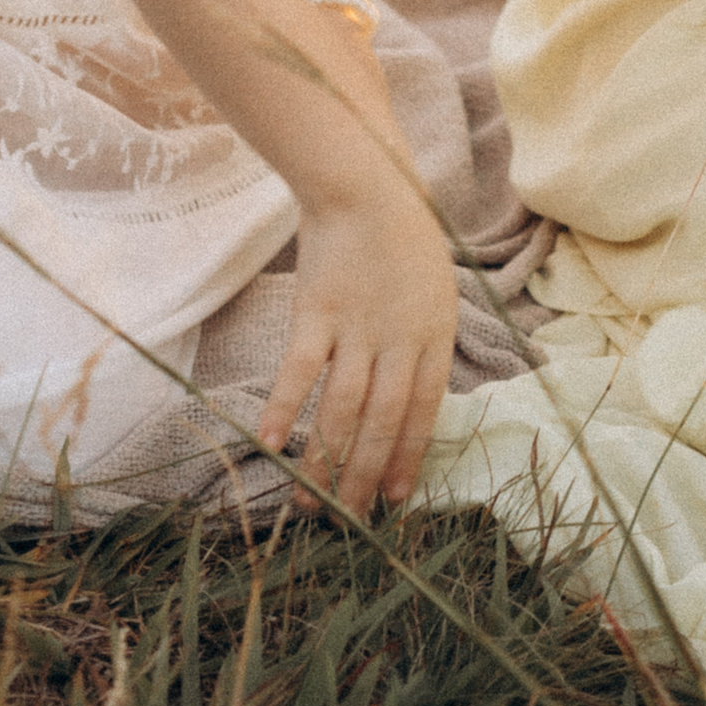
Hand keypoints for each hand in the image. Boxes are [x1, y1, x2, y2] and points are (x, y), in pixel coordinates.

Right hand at [258, 172, 459, 510]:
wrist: (367, 184)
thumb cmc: (404, 238)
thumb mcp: (434, 291)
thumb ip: (423, 344)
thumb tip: (411, 406)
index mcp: (435, 333)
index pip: (423, 410)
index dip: (407, 456)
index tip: (395, 499)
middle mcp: (400, 338)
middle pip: (381, 420)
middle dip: (364, 476)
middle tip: (348, 522)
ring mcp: (357, 327)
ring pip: (342, 409)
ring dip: (324, 462)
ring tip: (310, 504)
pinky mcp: (316, 312)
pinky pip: (299, 372)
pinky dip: (285, 410)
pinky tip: (271, 446)